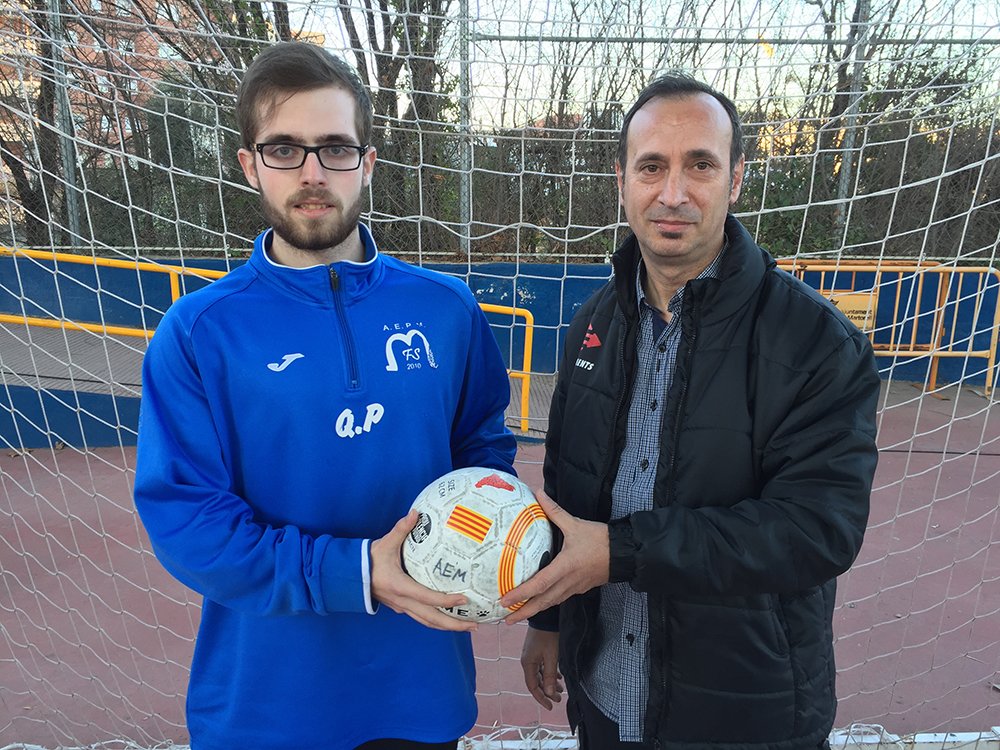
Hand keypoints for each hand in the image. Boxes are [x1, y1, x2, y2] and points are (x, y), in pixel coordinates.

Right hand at [370, 510, 476, 631]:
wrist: (351, 576)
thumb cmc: (369, 559)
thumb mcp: (386, 543)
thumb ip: (401, 529)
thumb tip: (415, 512)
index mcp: (400, 587)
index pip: (427, 598)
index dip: (446, 600)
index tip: (464, 598)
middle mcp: (402, 602)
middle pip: (431, 619)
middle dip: (454, 624)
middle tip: (475, 625)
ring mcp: (402, 607)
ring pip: (427, 622)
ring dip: (447, 626)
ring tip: (467, 626)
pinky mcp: (401, 607)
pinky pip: (422, 618)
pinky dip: (437, 621)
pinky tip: (449, 618)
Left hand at [500, 492, 609, 623]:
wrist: (623, 553)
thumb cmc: (599, 539)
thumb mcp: (575, 523)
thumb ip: (554, 510)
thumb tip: (538, 493)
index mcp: (565, 567)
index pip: (539, 584)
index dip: (521, 593)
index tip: (505, 600)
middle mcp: (568, 582)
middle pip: (542, 602)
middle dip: (523, 611)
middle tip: (505, 619)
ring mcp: (574, 588)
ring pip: (550, 603)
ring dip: (533, 610)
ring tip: (516, 615)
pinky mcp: (579, 589)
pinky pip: (559, 599)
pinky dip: (546, 603)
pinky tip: (538, 603)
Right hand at [521, 627, 562, 709]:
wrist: (545, 618)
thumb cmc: (548, 636)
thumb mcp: (551, 657)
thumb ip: (550, 676)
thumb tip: (549, 693)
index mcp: (528, 664)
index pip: (533, 687)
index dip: (541, 698)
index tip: (550, 706)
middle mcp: (527, 661)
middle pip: (536, 682)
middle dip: (547, 691)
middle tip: (558, 698)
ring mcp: (531, 656)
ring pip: (540, 674)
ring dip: (549, 682)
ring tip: (560, 688)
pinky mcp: (535, 651)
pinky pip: (541, 667)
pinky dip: (549, 673)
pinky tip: (558, 676)